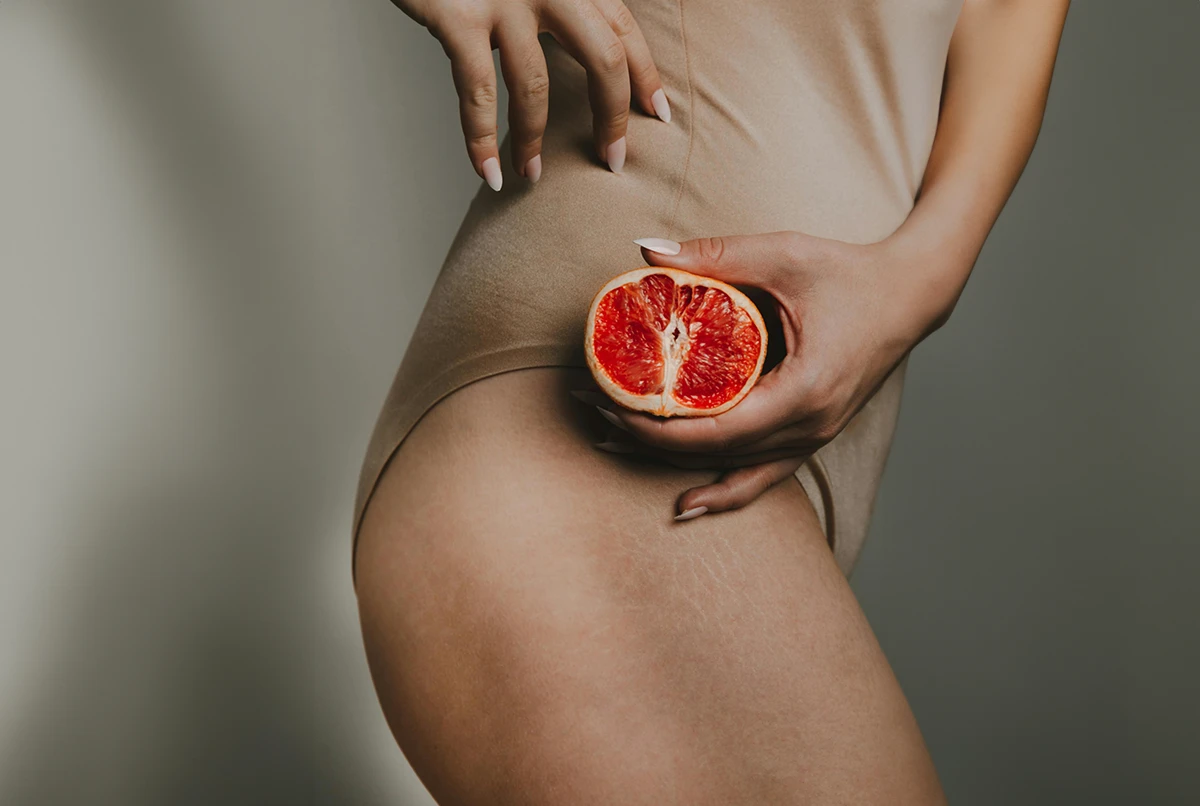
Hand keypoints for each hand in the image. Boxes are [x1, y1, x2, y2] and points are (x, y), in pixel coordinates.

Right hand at [392, 0, 670, 187]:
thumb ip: (555, 6)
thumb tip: (582, 58)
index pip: (623, 28)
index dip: (645, 74)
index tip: (658, 114)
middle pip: (602, 59)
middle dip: (611, 119)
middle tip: (612, 162)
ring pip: (535, 86)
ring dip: (534, 141)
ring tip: (532, 176)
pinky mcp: (457, 17)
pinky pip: (476, 93)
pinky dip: (481, 141)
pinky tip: (488, 173)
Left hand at [583, 232, 947, 518]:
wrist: (910, 294)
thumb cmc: (852, 274)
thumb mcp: (783, 255)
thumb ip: (716, 254)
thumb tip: (647, 250)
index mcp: (804, 390)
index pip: (716, 429)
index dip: (656, 424)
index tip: (611, 400)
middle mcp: (810, 427)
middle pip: (715, 454)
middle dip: (649, 439)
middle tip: (596, 413)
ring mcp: (814, 438)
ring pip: (734, 470)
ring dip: (673, 462)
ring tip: (615, 444)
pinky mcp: (812, 436)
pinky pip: (762, 476)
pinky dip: (725, 491)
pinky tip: (688, 502)